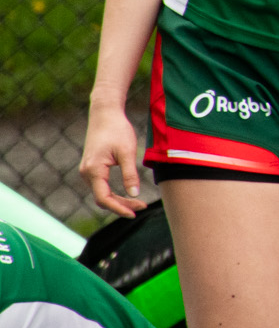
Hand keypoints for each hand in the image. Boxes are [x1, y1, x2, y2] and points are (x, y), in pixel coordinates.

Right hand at [79, 102, 144, 216]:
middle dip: (122, 205)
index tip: (135, 213)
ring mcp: (87, 171)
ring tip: (139, 202)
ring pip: (102, 194)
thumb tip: (134, 194)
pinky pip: (101, 186)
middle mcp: (86, 173)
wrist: (105, 114)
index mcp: (93, 170)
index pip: (104, 199)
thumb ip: (130, 174)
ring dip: (119, 200)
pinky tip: (127, 193)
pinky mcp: (91, 168)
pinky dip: (113, 193)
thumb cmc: (117, 130)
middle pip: (102, 199)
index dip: (119, 208)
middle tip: (143, 206)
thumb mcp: (127, 152)